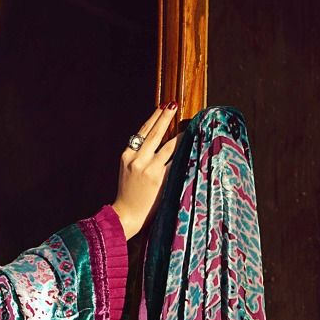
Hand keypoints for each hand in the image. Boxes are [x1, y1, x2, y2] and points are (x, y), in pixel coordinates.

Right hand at [112, 103, 180, 239]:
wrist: (126, 215)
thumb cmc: (129, 195)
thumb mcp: (127, 171)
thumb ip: (138, 157)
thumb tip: (156, 142)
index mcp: (127, 156)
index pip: (142, 132)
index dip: (153, 118)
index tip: (162, 106)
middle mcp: (137, 160)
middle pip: (154, 133)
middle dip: (165, 116)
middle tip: (173, 104)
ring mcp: (149, 169)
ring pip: (168, 146)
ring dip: (180, 134)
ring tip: (189, 125)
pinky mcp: (160, 179)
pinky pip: (176, 162)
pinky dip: (184, 152)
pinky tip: (192, 145)